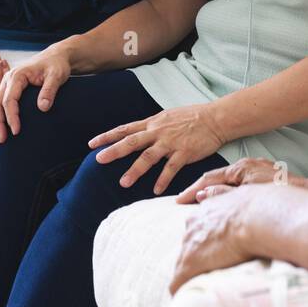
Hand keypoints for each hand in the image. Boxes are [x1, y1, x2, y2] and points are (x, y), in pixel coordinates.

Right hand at [0, 41, 73, 142]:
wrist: (55, 57)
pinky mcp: (9, 89)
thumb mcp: (57, 75)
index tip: (16, 131)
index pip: (9, 99)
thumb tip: (43, 108)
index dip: (11, 117)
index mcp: (17, 75)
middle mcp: (8, 79)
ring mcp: (7, 84)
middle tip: (2, 140)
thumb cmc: (56, 65)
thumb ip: (49, 90)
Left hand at [88, 102, 226, 194]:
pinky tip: (155, 190)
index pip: (125, 129)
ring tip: (123, 182)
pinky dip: (163, 179)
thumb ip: (152, 126)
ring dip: (135, 170)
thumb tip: (139, 133)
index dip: (108, 136)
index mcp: (153, 123)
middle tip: (99, 160)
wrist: (216, 118)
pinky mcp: (184, 152)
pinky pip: (171, 167)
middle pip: (132, 141)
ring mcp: (171, 142)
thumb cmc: (192, 117)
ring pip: (148, 157)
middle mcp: (158, 132)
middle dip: (114, 151)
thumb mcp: (168, 117)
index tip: (92, 144)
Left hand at [169, 186, 259, 294]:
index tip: (218, 250)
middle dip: (199, 257)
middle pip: (189, 245)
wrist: (258, 216)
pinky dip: (182, 290)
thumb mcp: (245, 196)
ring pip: (183, 263)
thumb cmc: (262, 207)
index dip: (209, 241)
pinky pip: (178, 282)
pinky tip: (189, 298)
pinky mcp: (189, 263)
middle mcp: (194, 224)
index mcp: (208, 209)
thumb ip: (233, 198)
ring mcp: (190, 244)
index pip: (200, 227)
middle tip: (214, 269)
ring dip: (192, 274)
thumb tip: (237, 194)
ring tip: (203, 286)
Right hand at [175, 157, 307, 204]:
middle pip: (215, 178)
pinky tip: (223, 201)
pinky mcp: (262, 177)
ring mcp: (254, 170)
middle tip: (183, 201)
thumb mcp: (248, 195)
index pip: (209, 179)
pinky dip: (225, 192)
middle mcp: (245, 166)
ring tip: (198, 203)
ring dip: (212, 191)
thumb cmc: (282, 194)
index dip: (192, 190)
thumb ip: (224, 195)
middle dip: (199, 190)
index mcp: (240, 168)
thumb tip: (204, 196)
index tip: (179, 200)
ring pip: (226, 181)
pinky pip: (236, 183)